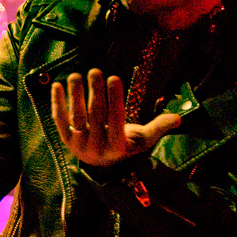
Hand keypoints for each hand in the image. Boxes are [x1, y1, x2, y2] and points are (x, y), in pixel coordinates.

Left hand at [51, 68, 180, 167]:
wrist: (101, 164)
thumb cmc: (125, 144)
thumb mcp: (143, 139)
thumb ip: (159, 127)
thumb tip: (179, 118)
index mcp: (117, 147)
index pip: (115, 121)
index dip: (114, 99)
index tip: (114, 78)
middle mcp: (96, 148)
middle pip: (95, 116)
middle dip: (96, 92)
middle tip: (96, 72)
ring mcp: (78, 145)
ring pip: (76, 117)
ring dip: (75, 95)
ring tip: (77, 75)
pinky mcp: (65, 139)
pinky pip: (60, 120)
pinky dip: (57, 103)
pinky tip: (57, 85)